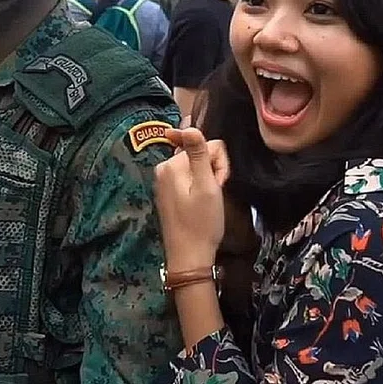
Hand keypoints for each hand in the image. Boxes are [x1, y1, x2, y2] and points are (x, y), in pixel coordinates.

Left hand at [153, 127, 229, 272]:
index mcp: (171, 165)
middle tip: (215, 193)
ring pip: (195, 166)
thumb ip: (200, 154)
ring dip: (207, 179)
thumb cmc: (201, 223)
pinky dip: (198, 187)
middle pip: (199, 154)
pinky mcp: (167, 193)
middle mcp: (163, 169)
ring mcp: (163, 181)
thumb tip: (190, 126)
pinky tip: (201, 204)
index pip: (206, 145)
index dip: (219, 163)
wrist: (189, 257)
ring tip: (209, 201)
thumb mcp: (206, 186)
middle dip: (212, 170)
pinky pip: (188, 178)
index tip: (219, 182)